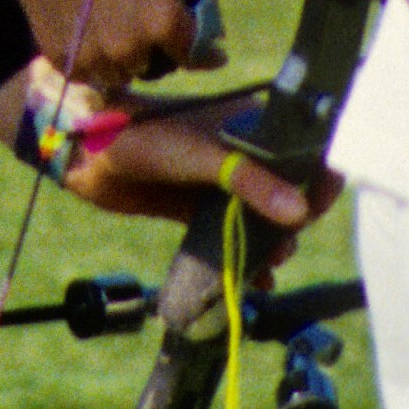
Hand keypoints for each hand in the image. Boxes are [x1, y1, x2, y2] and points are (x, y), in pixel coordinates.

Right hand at [0, 0, 216, 88]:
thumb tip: (213, 21)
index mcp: (163, 21)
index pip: (195, 53)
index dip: (207, 53)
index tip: (213, 53)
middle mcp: (130, 49)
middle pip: (158, 66)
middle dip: (161, 49)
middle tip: (151, 23)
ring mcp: (91, 56)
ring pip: (122, 73)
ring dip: (126, 57)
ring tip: (115, 23)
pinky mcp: (59, 55)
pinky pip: (88, 72)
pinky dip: (94, 58)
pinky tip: (90, 29)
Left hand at [0, 64, 335, 238]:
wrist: (88, 152)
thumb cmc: (147, 136)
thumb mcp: (205, 156)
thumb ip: (251, 183)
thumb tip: (299, 213)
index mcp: (251, 127)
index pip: (302, 153)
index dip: (317, 179)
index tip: (320, 205)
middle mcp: (240, 156)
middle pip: (284, 192)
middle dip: (293, 221)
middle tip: (286, 242)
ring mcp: (218, 185)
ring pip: (258, 219)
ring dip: (270, 243)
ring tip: (271, 261)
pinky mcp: (195, 209)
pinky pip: (229, 236)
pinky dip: (243, 258)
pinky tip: (256, 280)